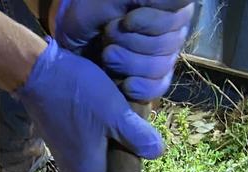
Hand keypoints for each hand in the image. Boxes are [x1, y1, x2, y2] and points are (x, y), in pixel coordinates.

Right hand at [15, 38, 162, 171]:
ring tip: (109, 123)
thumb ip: (136, 136)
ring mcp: (58, 150)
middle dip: (105, 168)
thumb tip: (156, 153)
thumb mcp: (115, 113)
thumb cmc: (79, 95)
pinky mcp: (52, 134)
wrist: (39, 73)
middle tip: (121, 143)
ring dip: (95, 149)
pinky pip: (73, 143)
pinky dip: (83, 135)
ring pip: (82, 160)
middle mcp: (69, 165)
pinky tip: (91, 111)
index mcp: (86, 168)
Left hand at [55, 0, 195, 99]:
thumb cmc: (91, 7)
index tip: (127, 20)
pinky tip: (125, 84)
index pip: (178, 19)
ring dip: (128, 63)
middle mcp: (172, 29)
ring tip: (107, 55)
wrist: (69, 35)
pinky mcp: (149, 80)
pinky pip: (157, 88)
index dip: (152, 24)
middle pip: (169, 45)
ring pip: (160, 67)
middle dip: (132, 43)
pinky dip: (140, 88)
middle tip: (108, 35)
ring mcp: (162, 56)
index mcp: (170, 5)